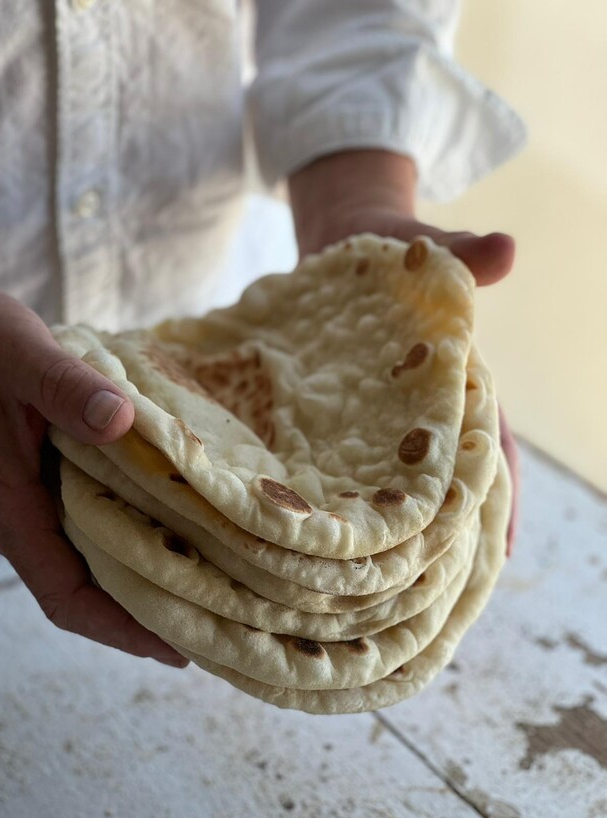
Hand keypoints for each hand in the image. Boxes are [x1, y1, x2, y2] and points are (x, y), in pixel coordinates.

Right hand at [0, 285, 187, 665]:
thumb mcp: (20, 357)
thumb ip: (66, 387)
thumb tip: (120, 421)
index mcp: (10, 508)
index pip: (66, 596)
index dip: (121, 630)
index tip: (179, 647)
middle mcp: (23, 514)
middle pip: (89, 586)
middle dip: (148, 609)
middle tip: (217, 615)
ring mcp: (34, 495)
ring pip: (94, 552)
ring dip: (145, 568)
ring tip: (211, 573)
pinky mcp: (46, 471)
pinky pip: (94, 513)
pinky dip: (135, 522)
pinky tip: (175, 509)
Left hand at [289, 150, 518, 553]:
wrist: (343, 243)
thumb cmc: (396, 249)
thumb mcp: (428, 250)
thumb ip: (463, 254)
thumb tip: (504, 249)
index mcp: (459, 383)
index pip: (490, 448)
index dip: (499, 499)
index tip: (497, 552)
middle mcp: (426, 412)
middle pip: (451, 484)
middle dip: (449, 536)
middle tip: (440, 595)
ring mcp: (384, 419)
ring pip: (402, 486)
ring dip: (400, 531)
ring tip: (387, 585)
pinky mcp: (344, 419)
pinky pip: (352, 467)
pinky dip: (351, 501)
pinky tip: (334, 539)